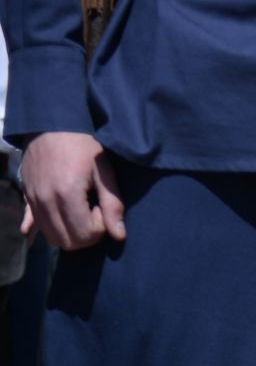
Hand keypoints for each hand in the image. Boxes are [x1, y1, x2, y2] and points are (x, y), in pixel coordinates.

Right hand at [19, 132, 125, 250]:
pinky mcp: (27, 194)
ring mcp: (33, 198)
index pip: (85, 234)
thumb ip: (112, 205)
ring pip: (51, 236)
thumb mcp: (104, 172)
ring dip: (69, 231)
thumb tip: (118, 236)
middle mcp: (45, 200)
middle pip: (68, 241)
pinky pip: (32, 223)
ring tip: (79, 209)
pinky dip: (43, 228)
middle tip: (92, 211)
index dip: (99, 227)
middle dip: (86, 234)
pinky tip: (44, 229)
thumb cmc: (83, 145)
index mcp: (66, 194)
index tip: (101, 207)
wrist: (51, 123)